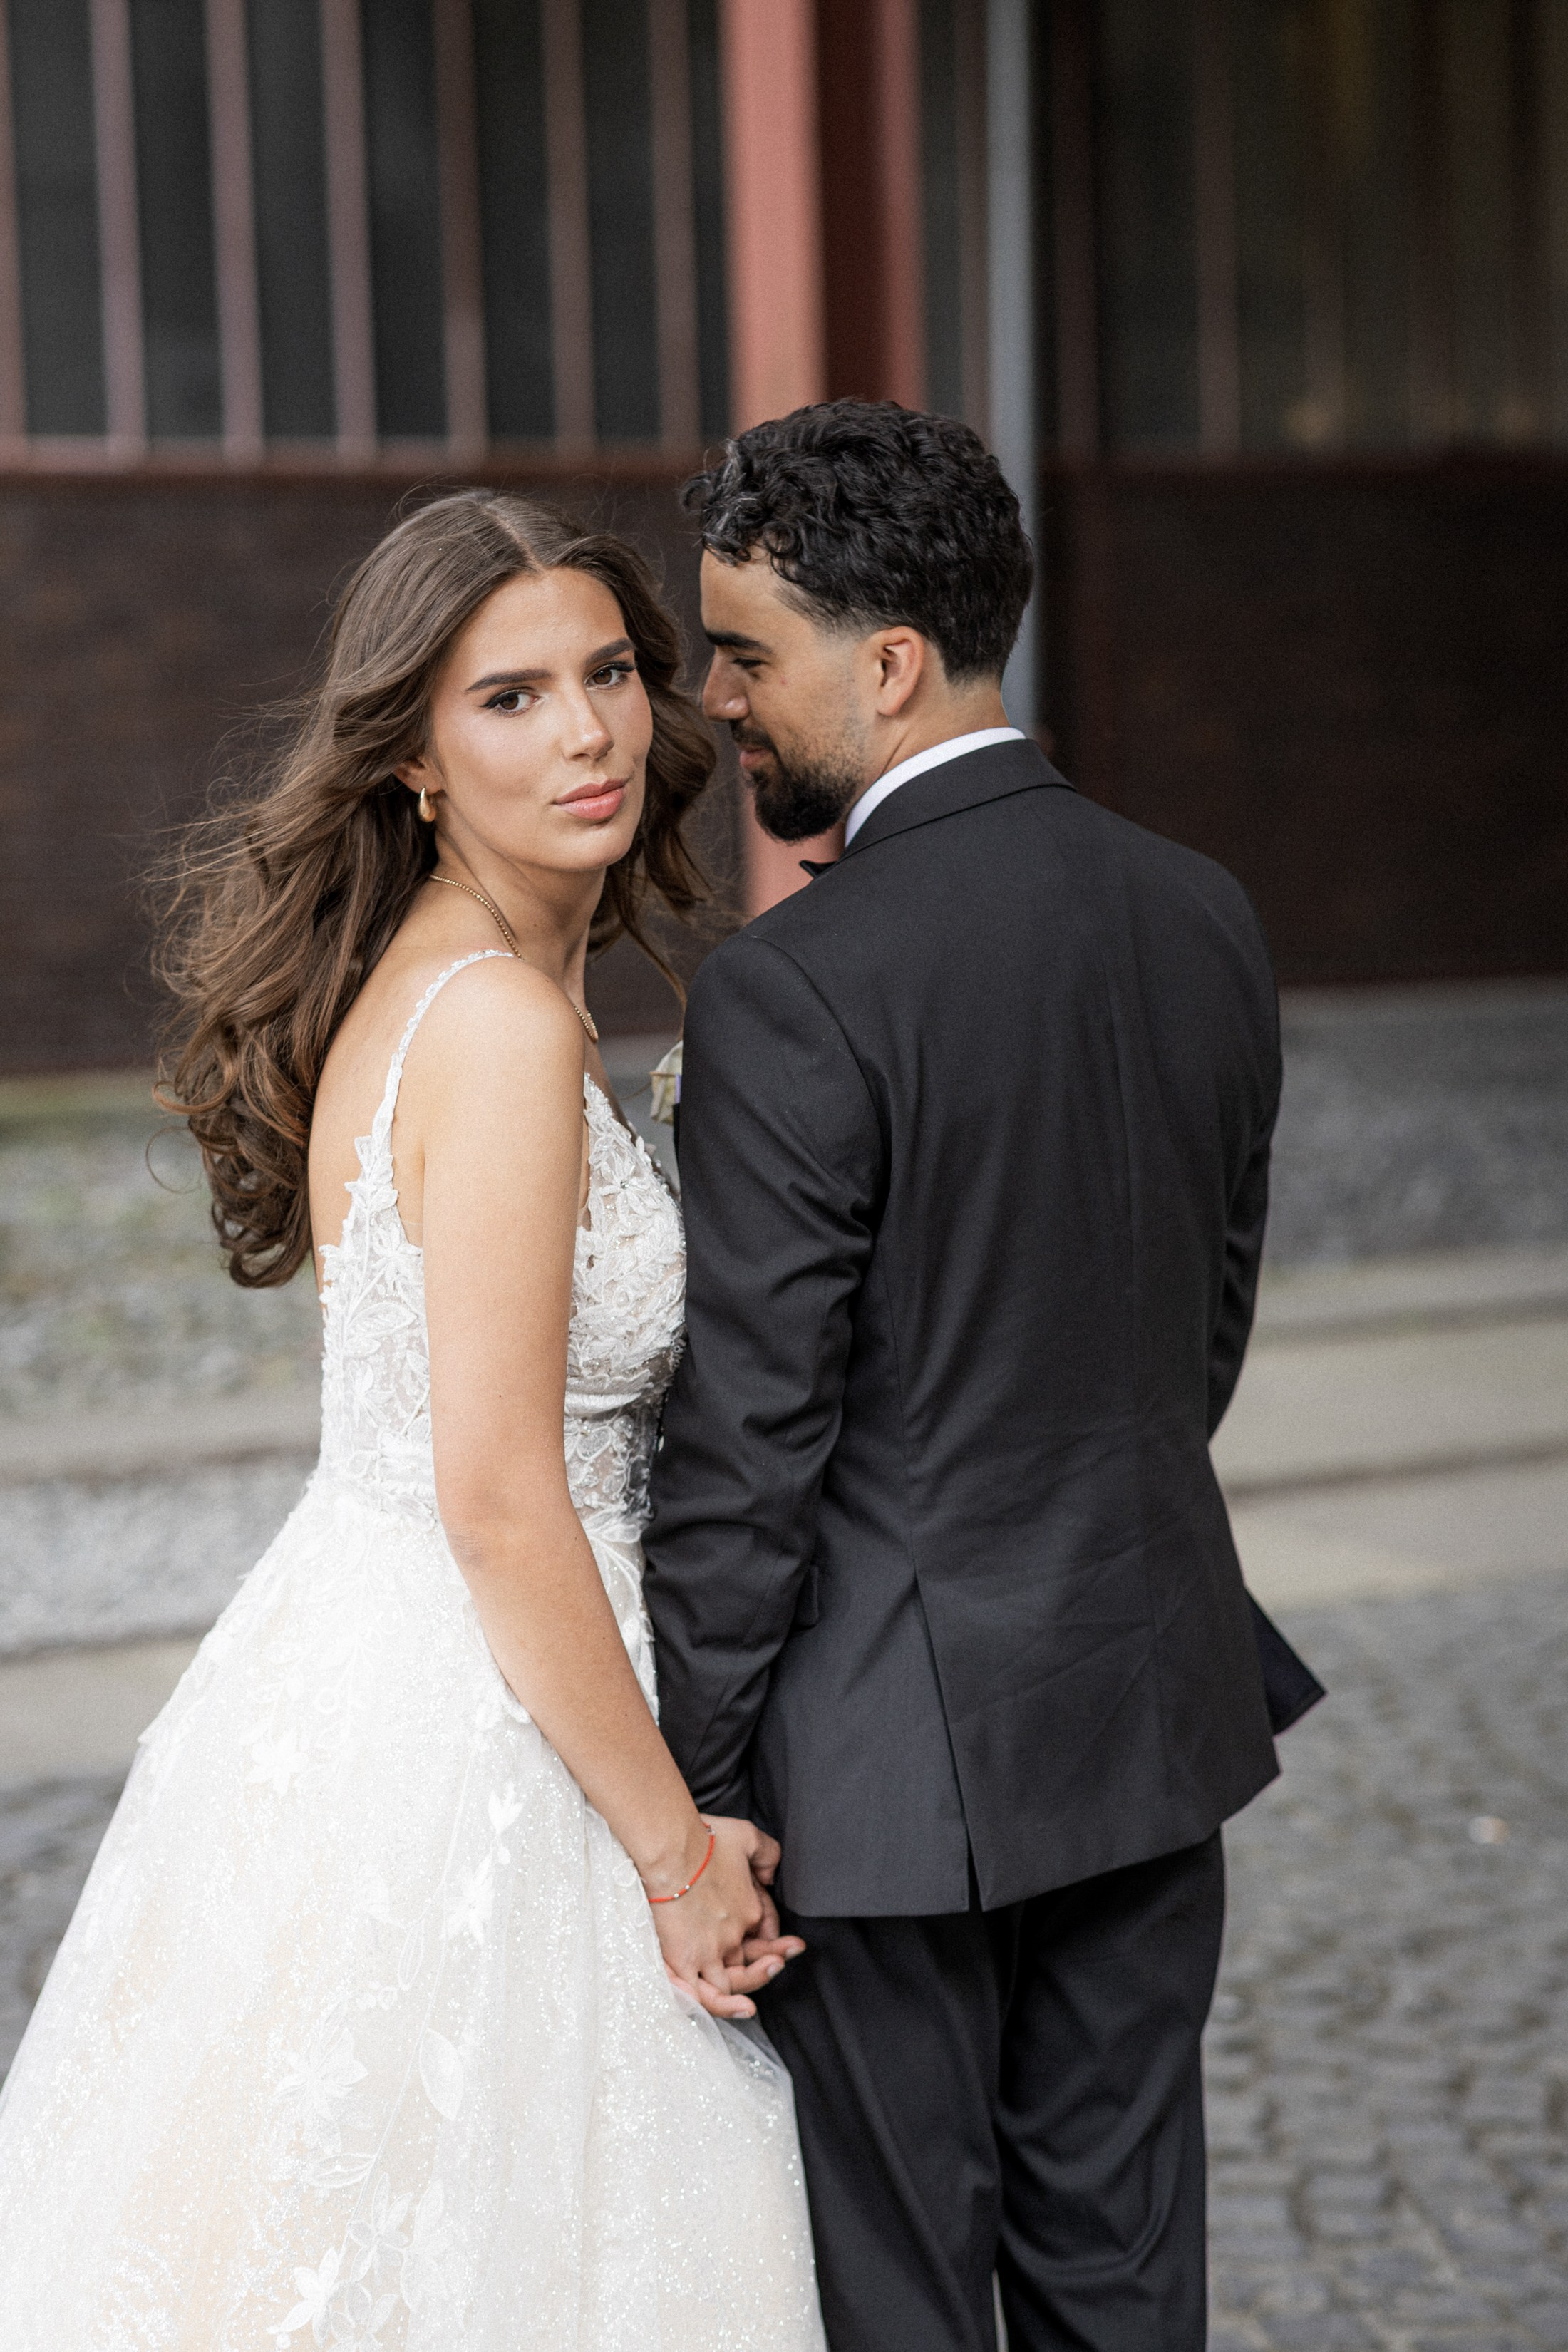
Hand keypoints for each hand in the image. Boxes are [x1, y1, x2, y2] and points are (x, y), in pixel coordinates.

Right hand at [648, 1816, 799, 2021]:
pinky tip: (739, 2010)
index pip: (763, 1931)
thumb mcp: (748, 1836)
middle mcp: (732, 1936)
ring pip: (731, 1983)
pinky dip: (722, 2006)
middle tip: (779, 1959)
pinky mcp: (683, 1961)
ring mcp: (708, 1951)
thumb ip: (767, 1853)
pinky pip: (703, 1997)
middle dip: (768, 1963)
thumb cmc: (705, 1839)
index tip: (772, 1934)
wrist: (670, 1848)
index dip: (768, 1935)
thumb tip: (771, 1875)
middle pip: (750, 1960)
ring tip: (755, 1994)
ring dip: (748, 1988)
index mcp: (749, 1909)